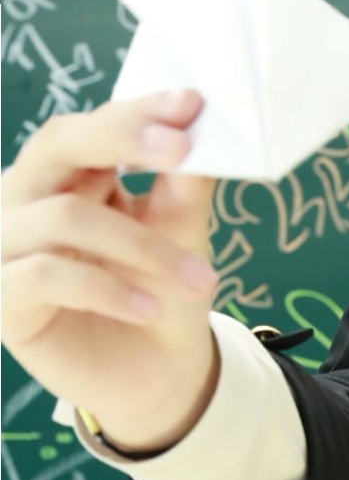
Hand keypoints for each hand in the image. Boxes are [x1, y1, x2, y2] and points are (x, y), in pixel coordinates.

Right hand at [0, 88, 220, 447]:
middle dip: (122, 139)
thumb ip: (184, 183)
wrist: (156, 376)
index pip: (92, 125)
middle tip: (180, 150)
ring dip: (140, 245)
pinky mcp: (3, 298)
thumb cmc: (161, 295)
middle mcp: (28, 199)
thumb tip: (199, 127)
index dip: (136, 110)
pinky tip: (148, 308)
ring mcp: (8, 245)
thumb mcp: (181, 234)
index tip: (188, 103)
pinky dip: (107, 289)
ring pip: (64, 216)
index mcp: (70, 174)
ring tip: (197, 278)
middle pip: (57, 145)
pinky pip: (46, 274)